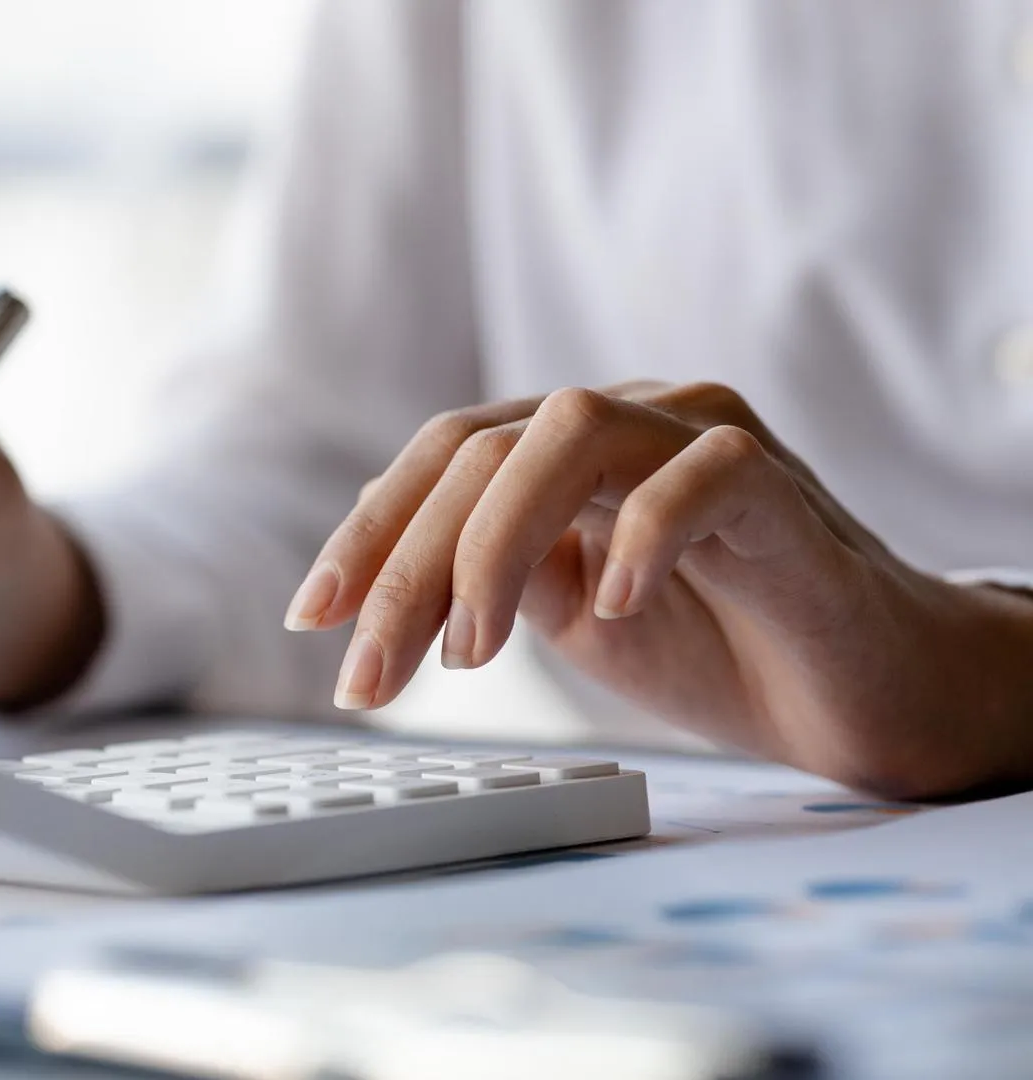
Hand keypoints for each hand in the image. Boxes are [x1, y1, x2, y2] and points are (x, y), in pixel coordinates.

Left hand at [286, 381, 1032, 797]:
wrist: (858, 694)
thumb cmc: (714, 645)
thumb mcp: (568, 614)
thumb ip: (494, 572)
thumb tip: (390, 564)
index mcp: (567, 450)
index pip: (443, 457)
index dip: (368, 531)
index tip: (312, 618)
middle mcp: (628, 421)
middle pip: (481, 449)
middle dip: (405, 565)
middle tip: (371, 676)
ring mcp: (705, 440)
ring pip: (569, 432)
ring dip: (494, 544)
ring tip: (474, 651)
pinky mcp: (781, 490)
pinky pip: (706, 473)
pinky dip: (645, 533)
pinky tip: (616, 608)